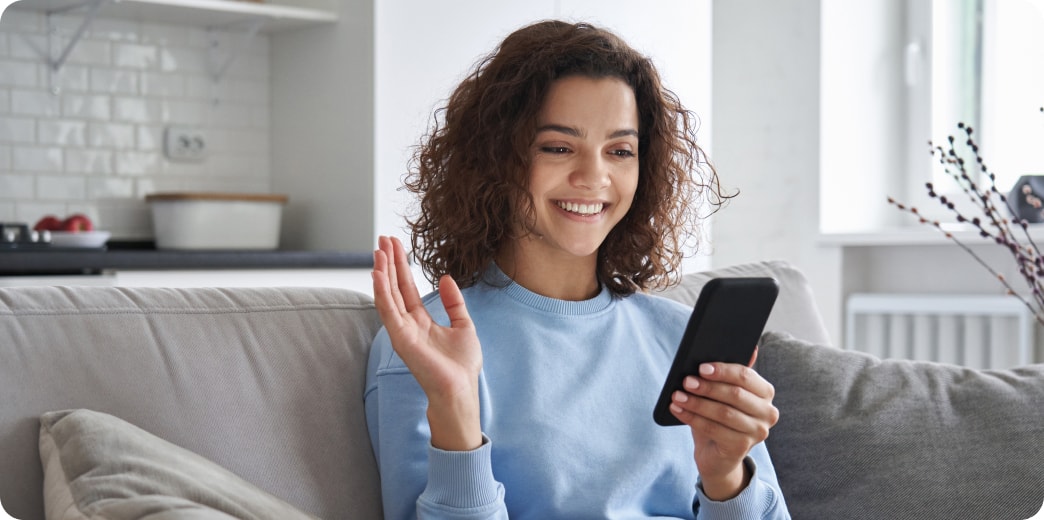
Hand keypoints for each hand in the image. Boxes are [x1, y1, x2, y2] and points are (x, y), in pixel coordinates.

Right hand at [372, 236, 483, 450]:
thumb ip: (454, 302)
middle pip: (395, 287)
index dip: (401, 266)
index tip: (395, 245)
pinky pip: (388, 311)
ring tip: (378, 251)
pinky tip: (378, 274)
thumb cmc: (462, 365)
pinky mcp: (400, 339)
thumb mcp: (463, 325)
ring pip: (388, 295)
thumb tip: (446, 278)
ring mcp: (402, 331)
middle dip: (389, 263)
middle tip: (382, 239)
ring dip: (382, 272)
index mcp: (422, 320)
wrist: (461, 389)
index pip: (407, 287)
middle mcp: (408, 324)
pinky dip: (381, 291)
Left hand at [669, 348, 778, 500]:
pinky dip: (692, 418)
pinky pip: (714, 429)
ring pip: (723, 413)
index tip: (701, 368)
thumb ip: (730, 373)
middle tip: (686, 381)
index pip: (746, 376)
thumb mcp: (724, 393)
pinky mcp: (742, 447)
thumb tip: (748, 348)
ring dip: (697, 403)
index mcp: (765, 392)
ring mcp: (757, 432)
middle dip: (707, 387)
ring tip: (677, 396)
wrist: (717, 454)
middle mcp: (767, 412)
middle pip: (735, 394)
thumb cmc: (719, 416)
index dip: (723, 371)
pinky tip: (678, 410)